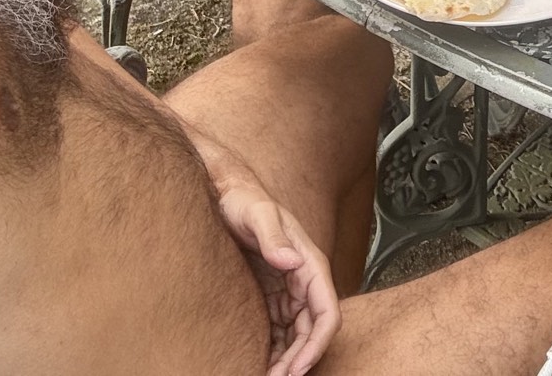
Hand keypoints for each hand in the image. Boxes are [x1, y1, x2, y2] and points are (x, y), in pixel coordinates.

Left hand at [198, 147, 340, 375]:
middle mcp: (303, 279)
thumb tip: (292, 262)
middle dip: (299, 360)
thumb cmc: (243, 201)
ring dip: (287, 360)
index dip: (317, 344)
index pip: (327, 312)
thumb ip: (273, 236)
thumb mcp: (257, 213)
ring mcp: (287, 289)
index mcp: (309, 263)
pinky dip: (274, 350)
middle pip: (312, 330)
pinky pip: (279, 329)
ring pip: (297, 334)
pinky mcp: (270, 295)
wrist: (225, 193)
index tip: (298, 368)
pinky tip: (260, 364)